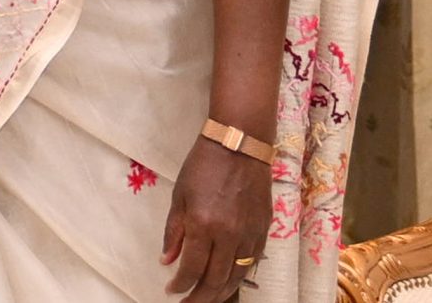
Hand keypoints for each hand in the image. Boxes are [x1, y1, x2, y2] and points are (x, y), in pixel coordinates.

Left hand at [159, 134, 271, 300]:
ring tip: (206, 299)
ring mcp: (249, 235)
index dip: (180, 285)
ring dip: (220, 293)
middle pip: (215, 280)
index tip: (171, 291)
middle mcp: (228, 235)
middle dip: (199, 298)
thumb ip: (174, 232)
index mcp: (203, 225)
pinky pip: (251, 265)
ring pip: (236, 277)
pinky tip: (228, 283)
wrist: (240, 144)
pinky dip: (238, 278)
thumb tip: (167, 261)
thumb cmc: (204, 165)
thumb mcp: (180, 196)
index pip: (191, 269)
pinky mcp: (263, 231)